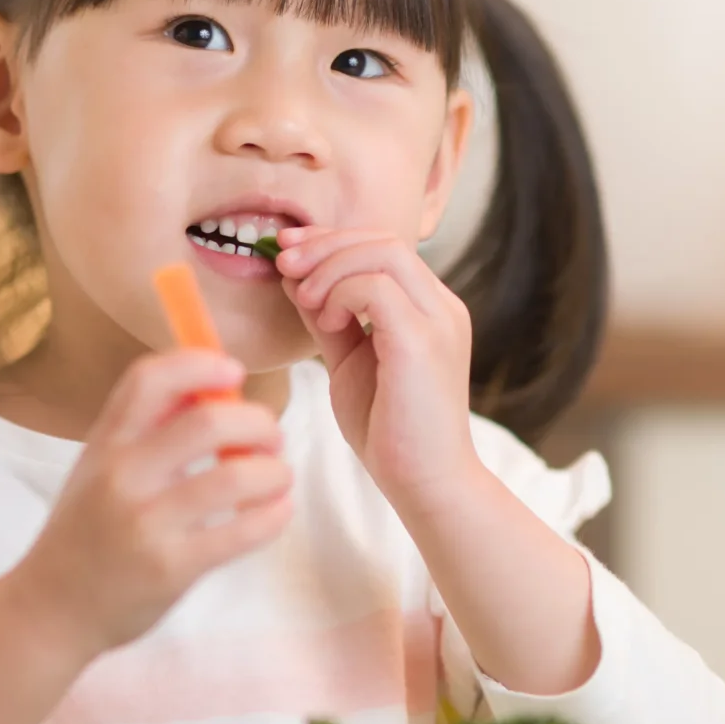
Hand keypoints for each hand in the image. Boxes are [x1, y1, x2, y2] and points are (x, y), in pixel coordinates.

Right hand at [11, 349, 293, 658]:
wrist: (52, 609)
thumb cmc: (86, 532)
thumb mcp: (98, 468)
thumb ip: (146, 430)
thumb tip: (213, 387)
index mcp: (104, 443)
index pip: (149, 379)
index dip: (200, 363)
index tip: (233, 370)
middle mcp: (121, 476)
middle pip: (207, 421)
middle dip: (257, 422)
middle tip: (270, 436)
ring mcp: (146, 523)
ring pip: (234, 476)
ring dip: (273, 471)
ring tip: (277, 476)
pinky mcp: (171, 567)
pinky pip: (241, 532)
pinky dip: (273, 514)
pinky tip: (277, 510)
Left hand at [273, 226, 481, 511]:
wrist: (424, 484)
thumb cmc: (389, 431)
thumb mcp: (348, 361)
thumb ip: (327, 318)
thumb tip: (293, 277)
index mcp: (429, 308)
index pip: (382, 245)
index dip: (331, 239)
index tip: (285, 250)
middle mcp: (442, 306)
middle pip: (383, 239)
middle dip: (324, 243)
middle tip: (283, 262)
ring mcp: (438, 321)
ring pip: (382, 252)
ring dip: (329, 268)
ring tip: (304, 300)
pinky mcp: (423, 342)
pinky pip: (376, 288)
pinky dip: (340, 294)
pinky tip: (325, 322)